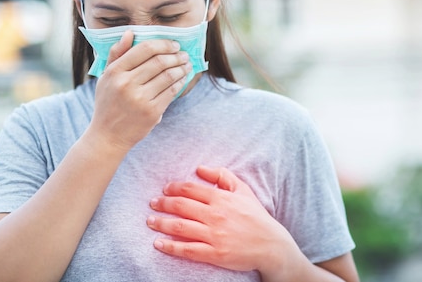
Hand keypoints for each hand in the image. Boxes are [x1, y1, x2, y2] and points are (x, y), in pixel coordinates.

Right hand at [88, 30, 191, 151]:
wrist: (108, 136)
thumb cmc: (108, 103)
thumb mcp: (105, 77)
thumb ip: (116, 54)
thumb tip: (129, 33)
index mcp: (115, 72)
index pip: (144, 49)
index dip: (163, 44)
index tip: (173, 44)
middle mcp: (127, 84)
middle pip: (159, 61)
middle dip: (176, 55)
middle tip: (184, 54)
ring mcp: (140, 99)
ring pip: (169, 75)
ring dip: (182, 67)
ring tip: (187, 64)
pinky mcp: (152, 112)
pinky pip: (172, 91)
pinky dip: (181, 82)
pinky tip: (183, 77)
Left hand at [147, 166, 299, 273]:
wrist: (270, 244)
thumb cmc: (256, 216)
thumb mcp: (243, 190)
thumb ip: (222, 176)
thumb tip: (200, 168)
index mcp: (222, 198)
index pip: (191, 189)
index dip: (174, 188)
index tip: (165, 189)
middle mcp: (216, 215)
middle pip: (181, 206)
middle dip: (163, 204)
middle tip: (152, 203)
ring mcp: (214, 235)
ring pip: (180, 227)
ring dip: (162, 223)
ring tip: (150, 221)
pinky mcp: (214, 253)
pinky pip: (187, 249)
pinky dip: (171, 246)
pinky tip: (159, 244)